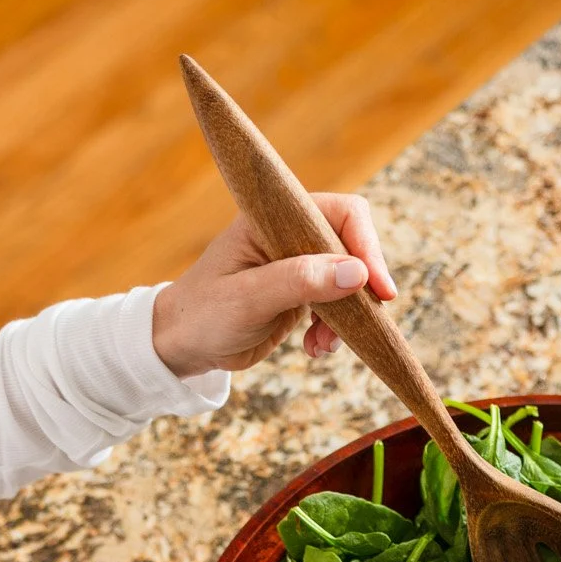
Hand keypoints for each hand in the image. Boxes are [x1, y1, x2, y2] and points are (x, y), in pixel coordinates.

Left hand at [150, 192, 397, 378]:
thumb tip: (358, 274)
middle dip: (361, 287)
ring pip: (350, 281)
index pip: (340, 213)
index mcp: (273, 219)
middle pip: (353, 246)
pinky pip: (338, 306)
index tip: (378, 287)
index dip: (366, 245)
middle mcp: (290, 236)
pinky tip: (314, 348)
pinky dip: (336, 330)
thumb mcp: (249, 299)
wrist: (182, 345)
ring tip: (325, 344)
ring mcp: (298, 265)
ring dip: (350, 316)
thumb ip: (301, 281)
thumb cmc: (203, 314)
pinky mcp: (302, 293)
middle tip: (365, 321)